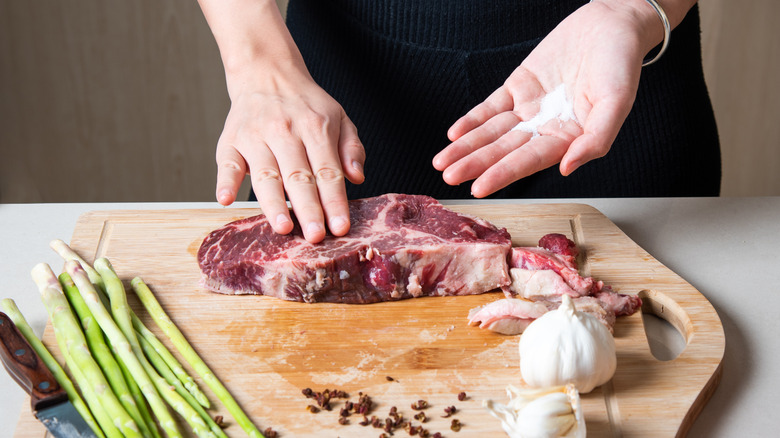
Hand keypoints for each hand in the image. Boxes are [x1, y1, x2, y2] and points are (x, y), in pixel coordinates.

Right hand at [215, 66, 364, 242]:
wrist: (266, 73)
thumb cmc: (306, 105)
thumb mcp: (339, 117)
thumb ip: (351, 148)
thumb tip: (357, 177)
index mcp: (316, 128)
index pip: (328, 172)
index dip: (334, 202)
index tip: (340, 227)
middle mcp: (285, 131)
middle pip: (298, 177)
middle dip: (308, 209)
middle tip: (315, 237)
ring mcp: (255, 136)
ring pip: (265, 174)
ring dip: (273, 202)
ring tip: (283, 227)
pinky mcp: (231, 140)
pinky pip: (227, 163)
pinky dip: (225, 181)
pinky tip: (226, 200)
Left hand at [433, 0, 660, 196]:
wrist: (612, 24)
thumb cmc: (621, 64)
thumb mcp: (618, 101)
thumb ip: (596, 139)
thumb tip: (567, 168)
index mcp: (569, 139)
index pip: (529, 161)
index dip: (503, 174)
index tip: (480, 188)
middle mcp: (545, 128)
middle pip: (503, 150)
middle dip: (475, 164)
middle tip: (449, 177)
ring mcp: (529, 109)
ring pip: (492, 132)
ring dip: (467, 147)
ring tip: (442, 163)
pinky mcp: (518, 87)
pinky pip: (490, 107)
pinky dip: (472, 120)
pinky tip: (454, 134)